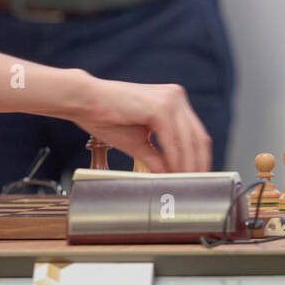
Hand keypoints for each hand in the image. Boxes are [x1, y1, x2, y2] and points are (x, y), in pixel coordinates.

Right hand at [73, 79, 210, 173]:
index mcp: (173, 101)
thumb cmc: (106, 117)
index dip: (199, 160)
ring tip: (182, 185)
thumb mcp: (138, 142)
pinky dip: (175, 160)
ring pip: (189, 141)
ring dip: (187, 167)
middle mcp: (176, 97)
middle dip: (198, 166)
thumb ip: (158, 158)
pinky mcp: (160, 107)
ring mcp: (170, 100)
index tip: (197, 179)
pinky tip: (171, 174)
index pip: (196, 134)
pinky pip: (174, 140)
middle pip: (199, 138)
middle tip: (194, 187)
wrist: (84, 101)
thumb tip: (172, 176)